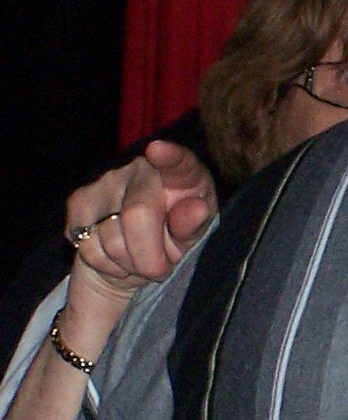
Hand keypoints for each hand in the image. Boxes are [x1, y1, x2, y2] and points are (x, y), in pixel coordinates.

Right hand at [65, 143, 216, 299]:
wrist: (134, 256)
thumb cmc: (173, 237)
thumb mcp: (191, 237)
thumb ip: (194, 225)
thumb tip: (197, 208)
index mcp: (182, 175)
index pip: (178, 162)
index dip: (169, 156)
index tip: (158, 149)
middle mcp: (141, 170)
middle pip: (138, 215)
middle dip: (150, 257)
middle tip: (159, 269)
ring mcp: (105, 182)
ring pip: (111, 239)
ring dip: (128, 262)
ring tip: (138, 256)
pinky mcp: (79, 201)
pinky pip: (89, 248)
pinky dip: (106, 264)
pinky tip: (116, 254)